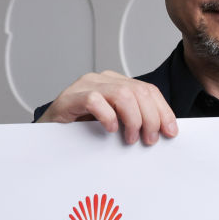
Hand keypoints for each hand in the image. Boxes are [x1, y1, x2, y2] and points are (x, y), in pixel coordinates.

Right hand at [36, 70, 177, 144]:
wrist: (47, 135)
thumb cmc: (81, 130)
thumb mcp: (115, 123)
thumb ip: (135, 120)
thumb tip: (163, 131)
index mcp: (116, 83)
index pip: (148, 90)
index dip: (163, 111)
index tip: (171, 131)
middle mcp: (103, 80)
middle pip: (139, 92)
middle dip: (151, 118)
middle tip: (149, 139)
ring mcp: (85, 85)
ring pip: (122, 94)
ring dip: (133, 119)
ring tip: (130, 138)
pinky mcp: (70, 97)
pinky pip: (95, 100)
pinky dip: (107, 116)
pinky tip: (110, 129)